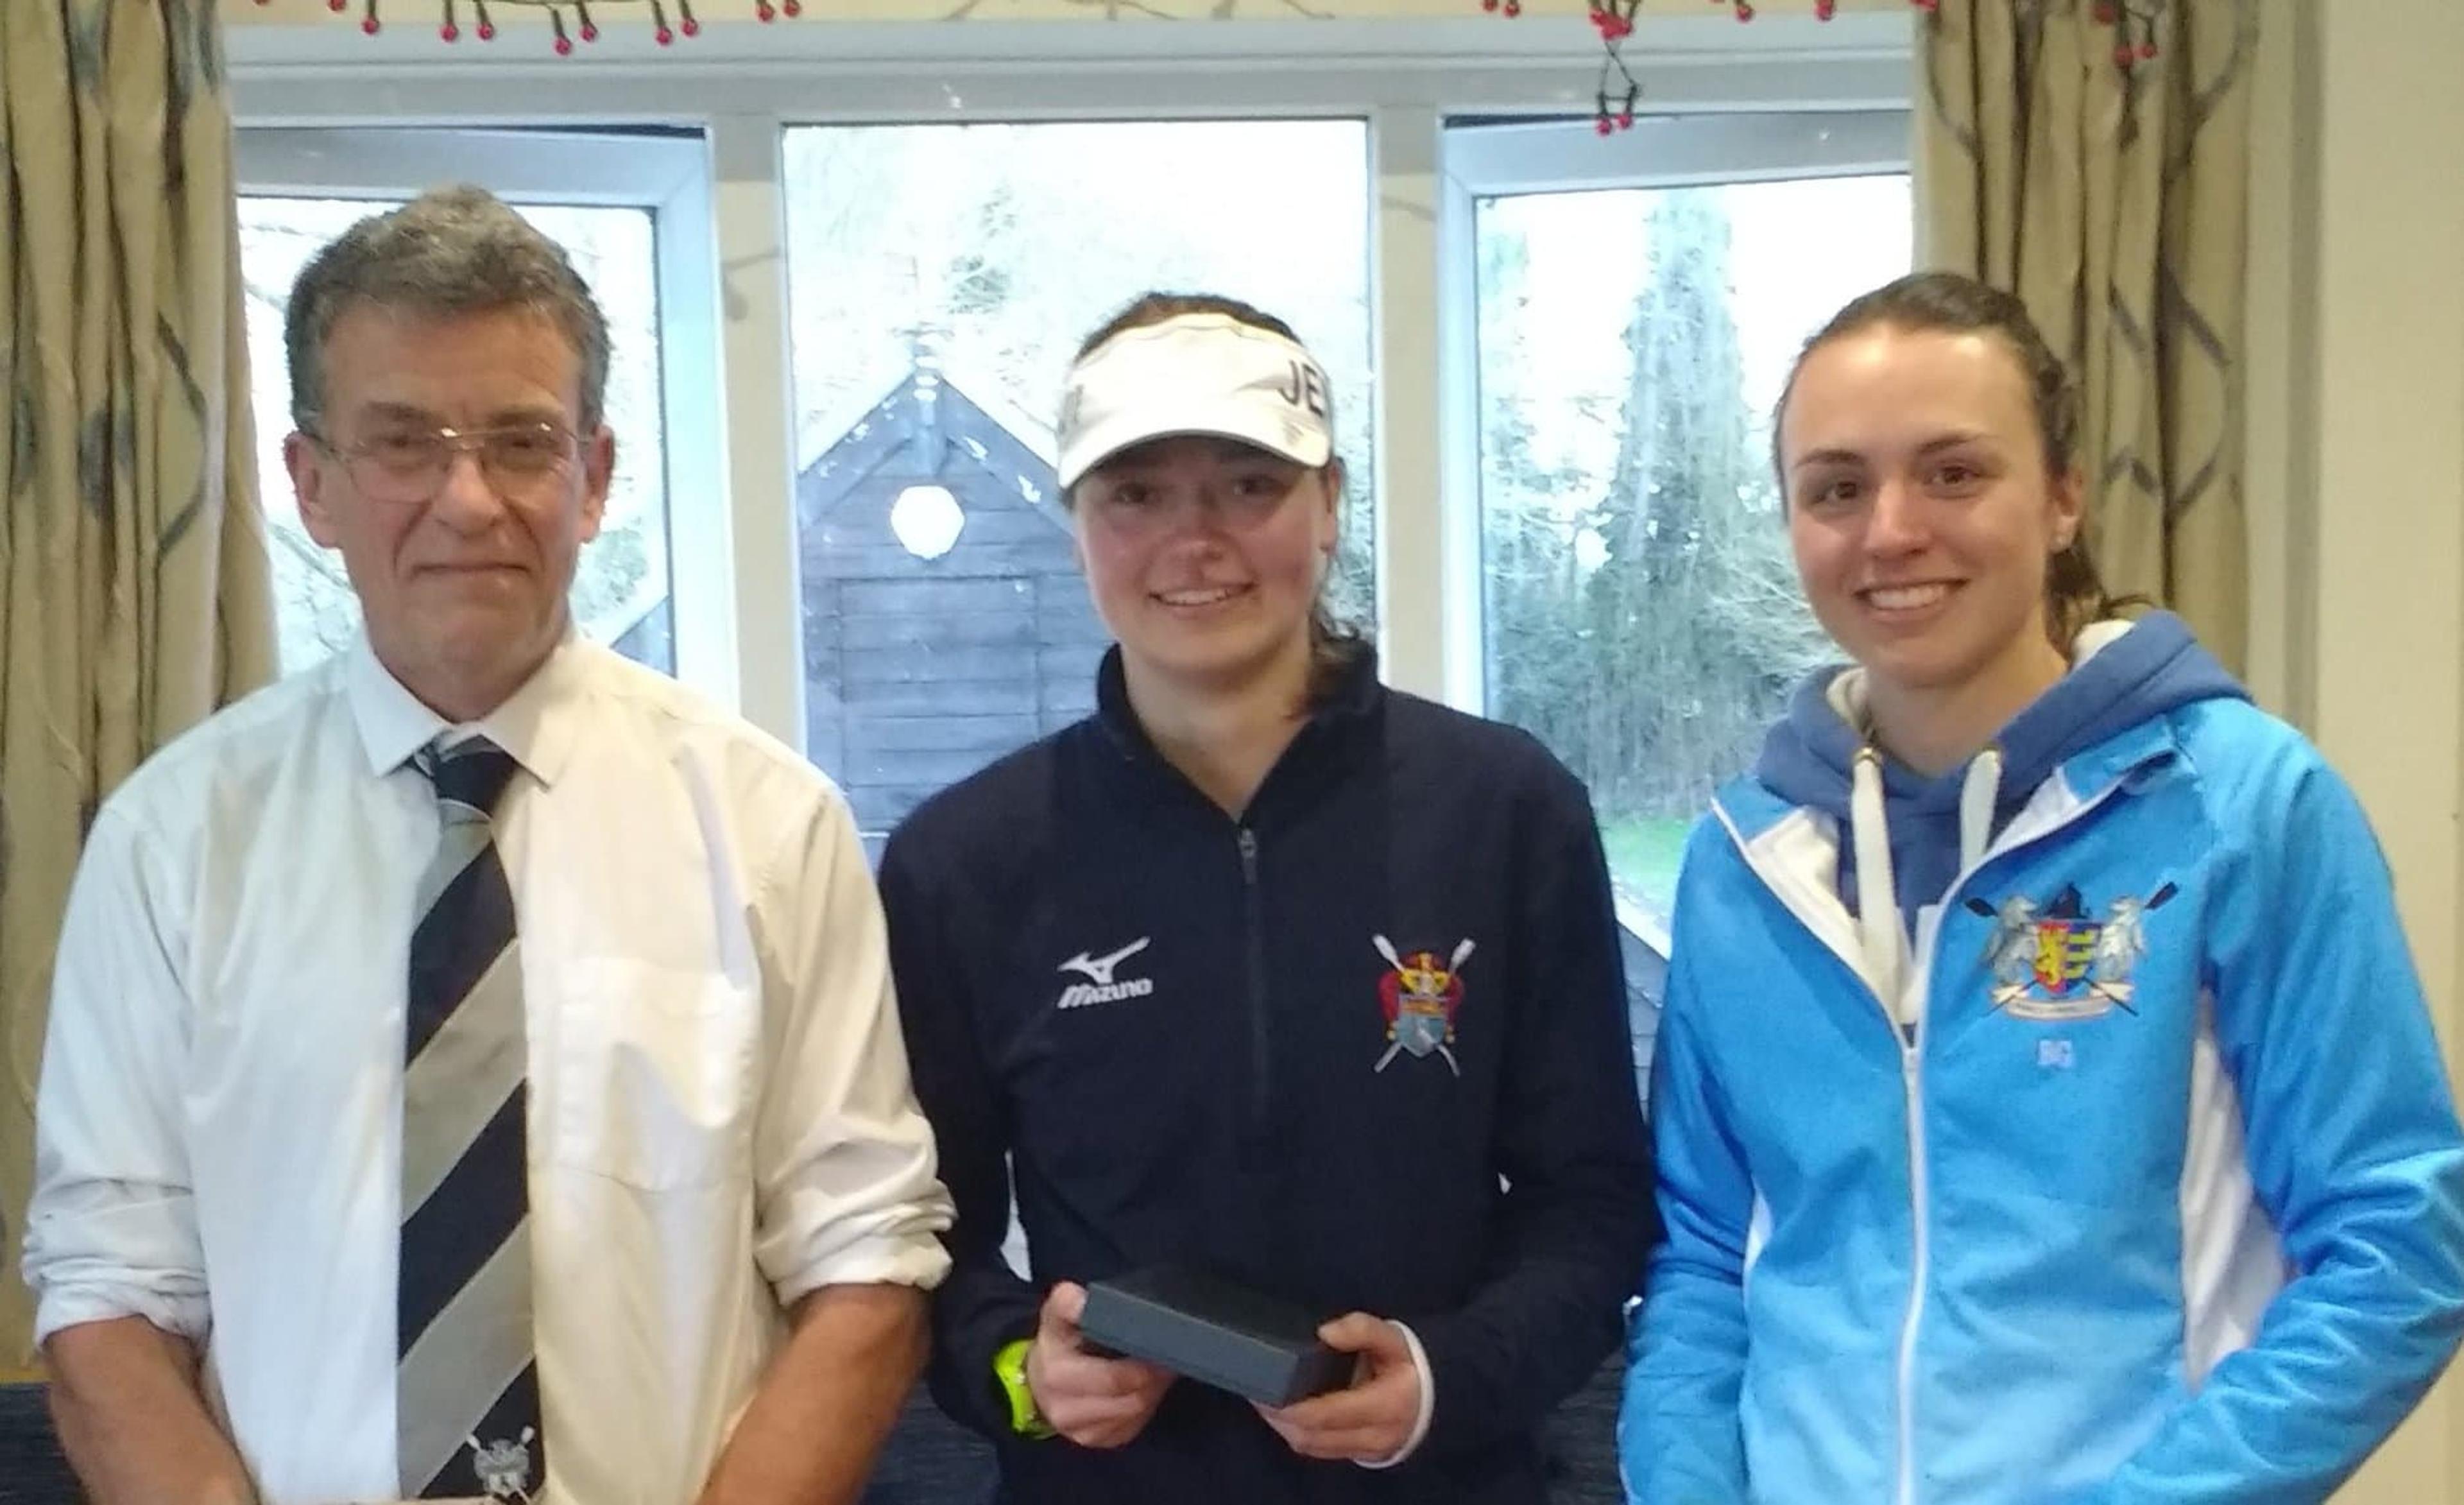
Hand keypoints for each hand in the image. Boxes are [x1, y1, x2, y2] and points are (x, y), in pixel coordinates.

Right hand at [1024, 1281, 1176, 1448]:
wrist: (1037, 1382)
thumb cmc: (1055, 1344)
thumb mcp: (1055, 1317)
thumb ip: (1067, 1303)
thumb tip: (1081, 1301)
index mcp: (1058, 1377)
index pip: (1114, 1378)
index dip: (1143, 1364)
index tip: (1161, 1346)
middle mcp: (1068, 1411)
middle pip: (1132, 1398)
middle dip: (1155, 1377)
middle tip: (1170, 1356)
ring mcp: (1082, 1432)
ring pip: (1137, 1413)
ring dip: (1153, 1390)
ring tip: (1160, 1367)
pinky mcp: (1096, 1440)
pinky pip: (1132, 1425)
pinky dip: (1144, 1405)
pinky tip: (1144, 1386)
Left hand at [1254, 1313, 1423, 1463]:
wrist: (1430, 1396)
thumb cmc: (1406, 1364)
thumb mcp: (1393, 1338)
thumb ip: (1362, 1329)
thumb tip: (1324, 1332)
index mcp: (1386, 1405)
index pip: (1329, 1413)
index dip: (1293, 1405)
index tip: (1266, 1387)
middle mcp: (1375, 1436)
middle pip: (1313, 1435)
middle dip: (1279, 1417)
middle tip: (1255, 1390)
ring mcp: (1365, 1450)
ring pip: (1312, 1446)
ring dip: (1283, 1426)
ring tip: (1263, 1399)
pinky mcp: (1356, 1454)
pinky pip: (1318, 1449)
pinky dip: (1295, 1432)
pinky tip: (1281, 1413)